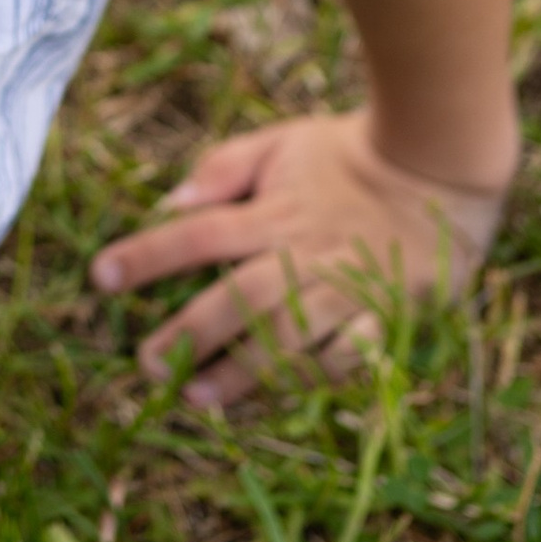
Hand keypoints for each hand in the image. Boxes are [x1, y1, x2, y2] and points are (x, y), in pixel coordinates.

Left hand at [87, 106, 509, 411]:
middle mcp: (305, 254)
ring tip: (199, 396)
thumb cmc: (348, 154)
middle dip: (188, 333)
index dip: (148, 254)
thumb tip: (170, 201)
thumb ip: (223, 168)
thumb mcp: (281, 143)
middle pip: (238, 298)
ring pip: (290, 339)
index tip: (101, 276)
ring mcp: (346, 289)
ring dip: (242, 372)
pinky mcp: (386, 316)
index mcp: (273, 212)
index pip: (198, 234)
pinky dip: (313, 379)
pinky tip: (281, 398)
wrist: (439, 166)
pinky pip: (348, 358)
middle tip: (147, 363)